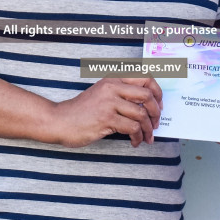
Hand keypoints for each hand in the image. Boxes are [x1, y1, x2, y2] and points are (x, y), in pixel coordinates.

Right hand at [44, 76, 162, 147]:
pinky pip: (132, 128)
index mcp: (113, 79)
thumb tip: (147, 106)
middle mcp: (112, 87)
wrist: (60, 121)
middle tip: (156, 123)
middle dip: (156, 112)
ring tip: (147, 137)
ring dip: (148, 129)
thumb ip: (121, 94)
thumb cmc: (81, 111)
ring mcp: (109, 103)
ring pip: (141, 114)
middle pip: (147, 95)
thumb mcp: (102, 94)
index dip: (157, 92)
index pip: (145, 77)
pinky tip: (134, 142)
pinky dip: (137, 137)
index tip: (159, 105)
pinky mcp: (106, 119)